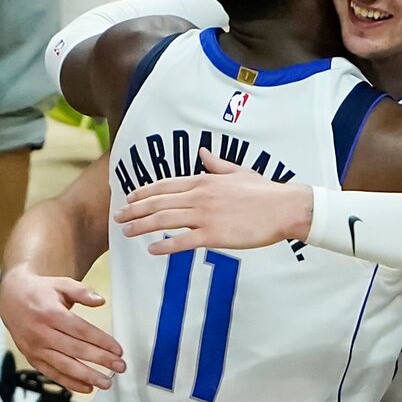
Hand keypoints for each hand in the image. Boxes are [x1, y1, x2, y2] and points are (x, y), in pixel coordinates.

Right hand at [0, 267, 126, 391]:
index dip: (101, 341)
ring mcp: (35, 348)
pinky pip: (52, 373)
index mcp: (50, 313)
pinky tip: (87, 388)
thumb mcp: (60, 284)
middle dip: (100, 360)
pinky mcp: (32, 358)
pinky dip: (70, 383)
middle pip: (75, 350)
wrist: (11, 298)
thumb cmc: (40, 291)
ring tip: (106, 383)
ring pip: (64, 366)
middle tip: (120, 367)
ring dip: (87, 376)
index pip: (80, 330)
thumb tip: (100, 301)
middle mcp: (41, 333)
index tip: (118, 350)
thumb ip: (81, 291)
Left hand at [116, 151, 314, 252]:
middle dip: (134, 210)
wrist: (284, 207)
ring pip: (164, 220)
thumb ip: (216, 164)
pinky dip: (165, 245)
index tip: (129, 198)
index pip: (165, 185)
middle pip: (158, 202)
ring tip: (126, 233)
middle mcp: (199, 196)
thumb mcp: (238, 171)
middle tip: (117, 217)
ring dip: (141, 226)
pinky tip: (152, 250)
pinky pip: (183, 241)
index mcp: (204, 180)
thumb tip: (202, 152)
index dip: (143, 192)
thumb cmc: (264, 191)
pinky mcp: (214, 235)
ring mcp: (205, 216)